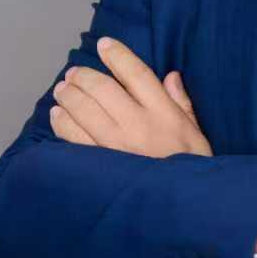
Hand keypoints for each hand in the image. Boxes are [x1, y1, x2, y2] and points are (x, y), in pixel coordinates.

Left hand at [48, 38, 213, 156]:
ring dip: (68, 94)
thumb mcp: (198, 137)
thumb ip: (183, 105)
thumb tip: (171, 77)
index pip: (136, 73)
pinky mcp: (100, 165)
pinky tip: (58, 115)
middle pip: (102, 87)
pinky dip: (61, 121)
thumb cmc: (191, 172)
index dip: (117, 54)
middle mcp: (139, 125)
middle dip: (83, 75)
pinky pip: (72, 136)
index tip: (104, 45)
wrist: (184, 212)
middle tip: (74, 74)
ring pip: (82, 108)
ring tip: (63, 90)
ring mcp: (116, 145)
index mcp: (165, 114)